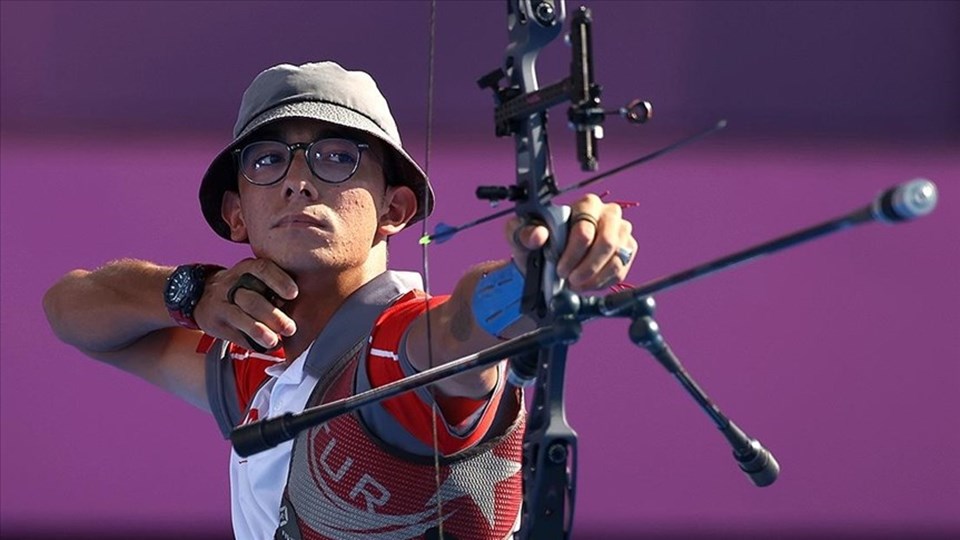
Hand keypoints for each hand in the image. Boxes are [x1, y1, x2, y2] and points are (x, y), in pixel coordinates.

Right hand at [192, 258, 298, 349]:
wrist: (203, 296)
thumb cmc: (243, 287)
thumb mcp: (254, 276)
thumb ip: (274, 285)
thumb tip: (310, 301)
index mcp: (246, 269)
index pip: (262, 269)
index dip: (279, 281)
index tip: (294, 294)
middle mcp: (231, 284)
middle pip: (252, 300)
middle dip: (273, 316)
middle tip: (291, 328)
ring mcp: (220, 304)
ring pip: (240, 317)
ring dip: (259, 331)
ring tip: (274, 341)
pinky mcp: (215, 323)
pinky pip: (234, 335)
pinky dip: (251, 342)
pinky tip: (265, 347)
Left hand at [505, 193, 635, 291]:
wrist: (547, 261)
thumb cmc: (538, 243)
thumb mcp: (522, 235)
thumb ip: (524, 231)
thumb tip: (538, 234)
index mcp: (587, 204)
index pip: (585, 228)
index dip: (572, 253)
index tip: (560, 269)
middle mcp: (609, 214)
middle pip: (607, 243)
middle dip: (587, 267)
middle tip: (570, 280)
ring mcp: (622, 233)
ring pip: (615, 260)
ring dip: (593, 278)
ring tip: (576, 284)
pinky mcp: (627, 251)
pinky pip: (620, 271)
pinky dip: (601, 283)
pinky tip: (586, 284)